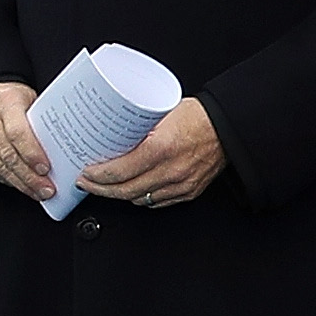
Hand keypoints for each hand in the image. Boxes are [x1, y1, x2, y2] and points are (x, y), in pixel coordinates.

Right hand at [0, 79, 51, 193]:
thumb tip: (64, 152)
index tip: (46, 170)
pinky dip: (5, 179)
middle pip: (7, 154)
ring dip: (19, 183)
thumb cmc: (18, 100)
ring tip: (37, 191)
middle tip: (46, 190)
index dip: (32, 154)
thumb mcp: (34, 102)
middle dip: (29, 177)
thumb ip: (44, 123)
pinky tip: (20, 184)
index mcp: (6, 100)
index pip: (17, 132)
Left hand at [79, 96, 225, 205]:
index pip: (118, 172)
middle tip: (88, 184)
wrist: (229, 126)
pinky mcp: (189, 191)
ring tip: (109, 187)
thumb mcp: (161, 113)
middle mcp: (170, 170)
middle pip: (125, 191)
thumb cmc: (199, 115)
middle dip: (101, 190)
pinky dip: (143, 197)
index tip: (85, 174)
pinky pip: (158, 202)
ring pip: (140, 199)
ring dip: (121, 195)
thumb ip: (139, 129)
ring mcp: (180, 184)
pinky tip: (134, 189)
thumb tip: (112, 137)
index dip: (96, 177)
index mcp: (160, 148)